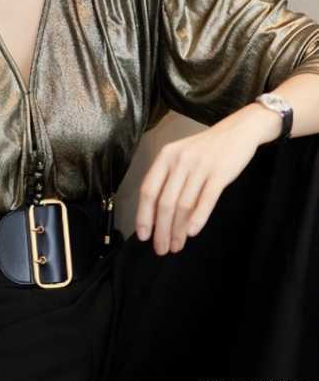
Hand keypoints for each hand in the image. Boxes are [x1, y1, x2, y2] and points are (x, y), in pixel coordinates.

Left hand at [135, 127, 258, 255]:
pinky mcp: (220, 173)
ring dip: (178, 230)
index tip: (143, 235)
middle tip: (161, 249)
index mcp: (166, 156)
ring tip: (176, 246)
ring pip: (184, 204)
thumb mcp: (181, 156)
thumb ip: (169, 179)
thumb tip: (156, 215)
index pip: (148, 190)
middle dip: (161, 229)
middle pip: (165, 201)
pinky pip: (206, 199)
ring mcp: (200, 166)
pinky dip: (198, 218)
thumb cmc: (206, 149)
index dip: (144, 215)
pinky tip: (192, 233)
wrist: (237, 131)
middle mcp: (180, 160)